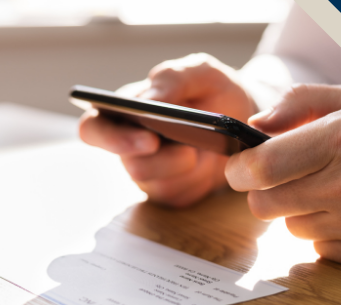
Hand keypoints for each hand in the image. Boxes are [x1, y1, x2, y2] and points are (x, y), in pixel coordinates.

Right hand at [78, 53, 256, 207]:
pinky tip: (209, 165)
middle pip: (125, 162)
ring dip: (183, 167)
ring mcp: (149, 171)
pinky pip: (175, 196)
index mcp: (125, 111)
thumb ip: (174, 77)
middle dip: (157, 160)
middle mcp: (129, 144)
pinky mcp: (170, 192)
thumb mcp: (202, 73)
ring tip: (204, 151)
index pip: (93, 128)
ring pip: (152, 181)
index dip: (109, 138)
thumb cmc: (215, 92)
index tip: (148, 138)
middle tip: (187, 152)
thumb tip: (150, 98)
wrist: (247, 121)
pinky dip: (197, 181)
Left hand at [225, 84, 340, 268]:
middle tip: (282, 180)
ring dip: (301, 212)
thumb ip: (304, 104)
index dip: (240, 170)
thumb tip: (258, 125)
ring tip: (333, 191)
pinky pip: (320, 249)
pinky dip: (327, 234)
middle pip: (265, 205)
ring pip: (291, 228)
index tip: (240, 169)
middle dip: (265, 192)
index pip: (263, 167)